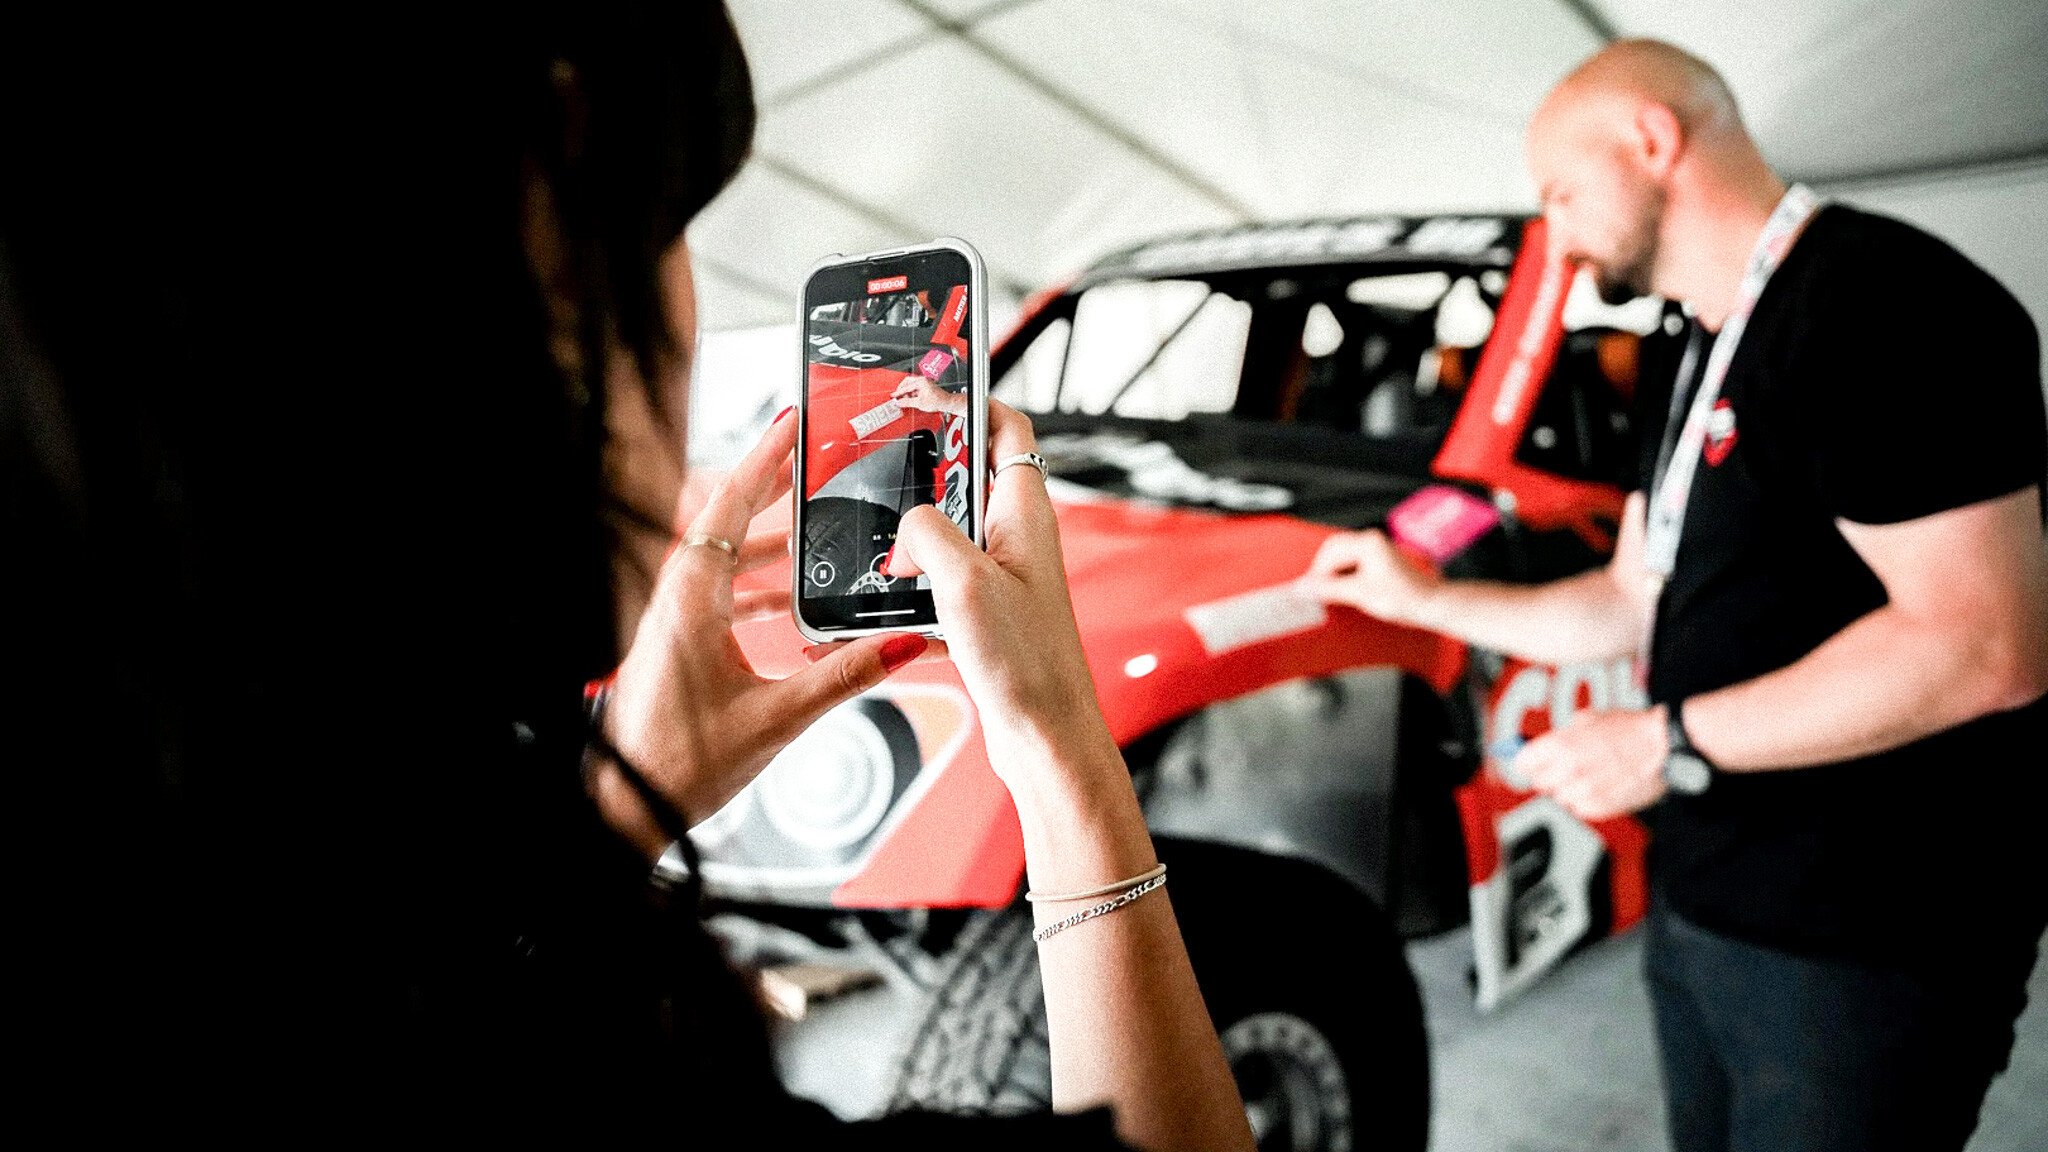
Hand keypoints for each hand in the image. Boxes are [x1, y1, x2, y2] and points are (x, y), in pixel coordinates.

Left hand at [595, 409, 927, 858]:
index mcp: (694, 597)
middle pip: (734, 523)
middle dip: (779, 492)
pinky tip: (799, 605)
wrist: (626, 804)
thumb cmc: (676, 763)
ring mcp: (680, 620)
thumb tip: (899, 645)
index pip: (733, 506)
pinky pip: (729, 596)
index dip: (765, 461)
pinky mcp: (684, 644)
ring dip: (778, 547)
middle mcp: (682, 598)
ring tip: (824, 533)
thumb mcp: (777, 717)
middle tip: (820, 464)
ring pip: (733, 562)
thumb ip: (844, 676)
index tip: (795, 426)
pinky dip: (766, 589)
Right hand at [875, 399, 1119, 782]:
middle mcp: (1017, 536)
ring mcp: (1002, 574)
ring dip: (910, 526)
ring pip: (948, 526)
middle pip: (970, 473)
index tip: (925, 388)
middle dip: (925, 462)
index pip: (1007, 428)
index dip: (970, 400)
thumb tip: (906, 522)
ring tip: (868, 526)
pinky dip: (909, 582)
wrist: (1045, 739)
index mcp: (1024, 512)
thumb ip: (928, 531)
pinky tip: (877, 600)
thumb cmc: (1024, 664)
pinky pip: (938, 577)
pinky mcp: (984, 612)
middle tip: (878, 453)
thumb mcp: (964, 582)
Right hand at [890, 373, 964, 415]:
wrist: (946, 403)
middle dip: (902, 389)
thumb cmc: (937, 401)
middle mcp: (923, 380)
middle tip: (897, 395)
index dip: (898, 392)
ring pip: (912, 385)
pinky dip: (912, 393)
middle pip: (908, 382)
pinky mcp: (926, 387)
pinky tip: (911, 399)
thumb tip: (899, 402)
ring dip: (907, 391)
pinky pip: (916, 388)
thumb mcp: (919, 403)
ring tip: (904, 398)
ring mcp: (925, 383)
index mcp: (921, 381)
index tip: (893, 396)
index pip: (906, 386)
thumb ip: (907, 402)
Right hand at [1296, 528, 1440, 624]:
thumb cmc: (1407, 596)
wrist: (1430, 603)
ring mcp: (1376, 549)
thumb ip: (1330, 589)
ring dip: (1331, 572)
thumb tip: (1306, 588)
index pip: (1329, 554)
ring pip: (1341, 555)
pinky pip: (1352, 561)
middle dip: (1321, 570)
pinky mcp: (1379, 560)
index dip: (1316, 574)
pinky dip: (1342, 574)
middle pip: (1332, 550)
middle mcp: (1371, 541)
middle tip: (1313, 590)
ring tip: (1327, 592)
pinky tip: (1342, 589)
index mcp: (1367, 543)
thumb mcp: (1361, 594)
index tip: (1307, 590)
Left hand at [1515, 705, 1667, 820]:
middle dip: (1549, 774)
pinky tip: (1602, 786)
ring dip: (1570, 789)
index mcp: (1561, 745)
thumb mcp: (1587, 718)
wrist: (1662, 745)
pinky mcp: (1601, 807)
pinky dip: (1587, 801)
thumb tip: (1537, 748)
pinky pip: (1580, 809)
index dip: (1528, 761)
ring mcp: (1585, 790)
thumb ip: (1560, 735)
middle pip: (1539, 782)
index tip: (1531, 761)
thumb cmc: (1629, 727)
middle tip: (1566, 766)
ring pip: (1560, 798)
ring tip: (1591, 775)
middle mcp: (1569, 770)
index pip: (1522, 763)